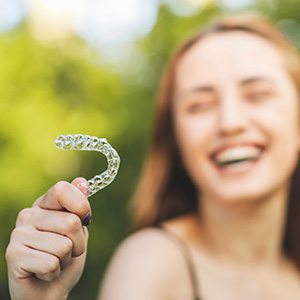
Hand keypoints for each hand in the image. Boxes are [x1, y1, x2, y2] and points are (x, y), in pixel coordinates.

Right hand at [5, 177, 91, 299]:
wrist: (49, 291)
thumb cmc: (66, 258)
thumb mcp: (79, 230)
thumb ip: (79, 207)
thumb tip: (81, 181)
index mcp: (45, 205)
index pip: (63, 189)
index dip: (81, 206)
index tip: (84, 219)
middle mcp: (29, 214)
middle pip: (71, 222)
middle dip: (77, 243)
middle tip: (67, 251)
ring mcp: (18, 233)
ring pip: (63, 245)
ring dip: (66, 259)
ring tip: (55, 261)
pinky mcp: (13, 255)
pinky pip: (51, 263)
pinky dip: (54, 272)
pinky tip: (44, 272)